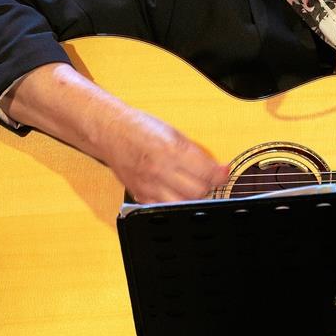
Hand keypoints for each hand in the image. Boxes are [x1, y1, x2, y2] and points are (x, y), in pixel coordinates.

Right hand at [6, 62, 230, 203]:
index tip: (225, 173)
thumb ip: (197, 153)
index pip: (206, 172)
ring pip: (182, 204)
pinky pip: (163, 208)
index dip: (220, 175)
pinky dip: (174, 204)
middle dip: (208, 186)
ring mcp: (148, 185)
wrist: (110, 131)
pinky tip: (177, 193)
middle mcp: (158, 170)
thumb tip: (219, 169)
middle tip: (209, 179)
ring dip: (193, 198)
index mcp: (170, 150)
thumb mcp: (174, 132)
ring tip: (194, 186)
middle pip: (197, 192)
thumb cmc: (140, 127)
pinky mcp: (139, 195)